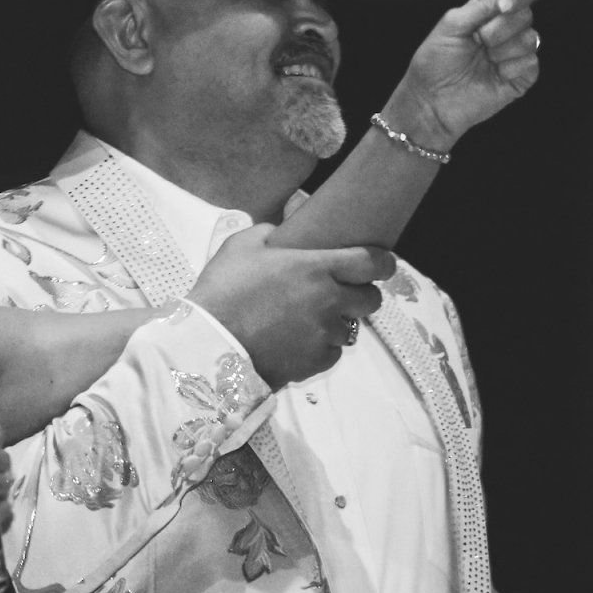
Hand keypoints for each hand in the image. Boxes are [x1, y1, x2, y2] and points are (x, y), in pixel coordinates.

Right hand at [188, 224, 392, 385]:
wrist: (208, 346)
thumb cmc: (223, 290)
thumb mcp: (241, 246)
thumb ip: (270, 232)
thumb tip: (283, 229)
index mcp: (317, 268)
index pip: (372, 263)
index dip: (383, 262)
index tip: (382, 263)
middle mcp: (330, 301)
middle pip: (371, 300)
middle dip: (361, 294)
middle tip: (341, 292)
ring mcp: (324, 335)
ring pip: (350, 328)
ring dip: (337, 322)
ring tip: (310, 320)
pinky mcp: (315, 363)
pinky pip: (332, 353)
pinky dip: (321, 347)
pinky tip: (297, 341)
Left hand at [385, 0, 544, 150]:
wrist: (431, 100)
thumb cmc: (435, 62)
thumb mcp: (451, 25)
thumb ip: (480, 6)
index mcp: (491, 10)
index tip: (505, 4)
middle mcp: (507, 28)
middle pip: (526, 14)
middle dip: (499, 28)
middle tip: (478, 40)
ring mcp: (516, 52)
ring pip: (530, 38)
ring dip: (501, 49)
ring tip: (483, 59)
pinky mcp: (522, 76)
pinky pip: (530, 62)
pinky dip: (509, 68)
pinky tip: (494, 74)